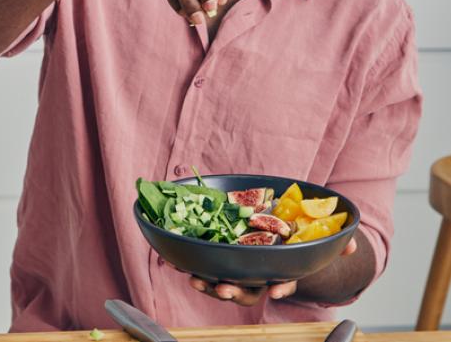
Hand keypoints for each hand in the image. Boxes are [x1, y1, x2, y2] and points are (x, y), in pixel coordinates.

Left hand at [166, 237, 357, 305]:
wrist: (284, 245)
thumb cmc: (300, 245)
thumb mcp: (319, 243)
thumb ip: (336, 243)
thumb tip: (353, 243)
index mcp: (283, 272)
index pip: (284, 283)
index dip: (282, 288)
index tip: (276, 292)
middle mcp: (261, 277)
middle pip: (249, 291)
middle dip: (235, 292)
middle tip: (223, 289)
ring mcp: (242, 273)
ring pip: (226, 285)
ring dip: (210, 284)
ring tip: (195, 280)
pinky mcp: (226, 263)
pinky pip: (210, 270)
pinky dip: (196, 268)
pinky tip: (182, 265)